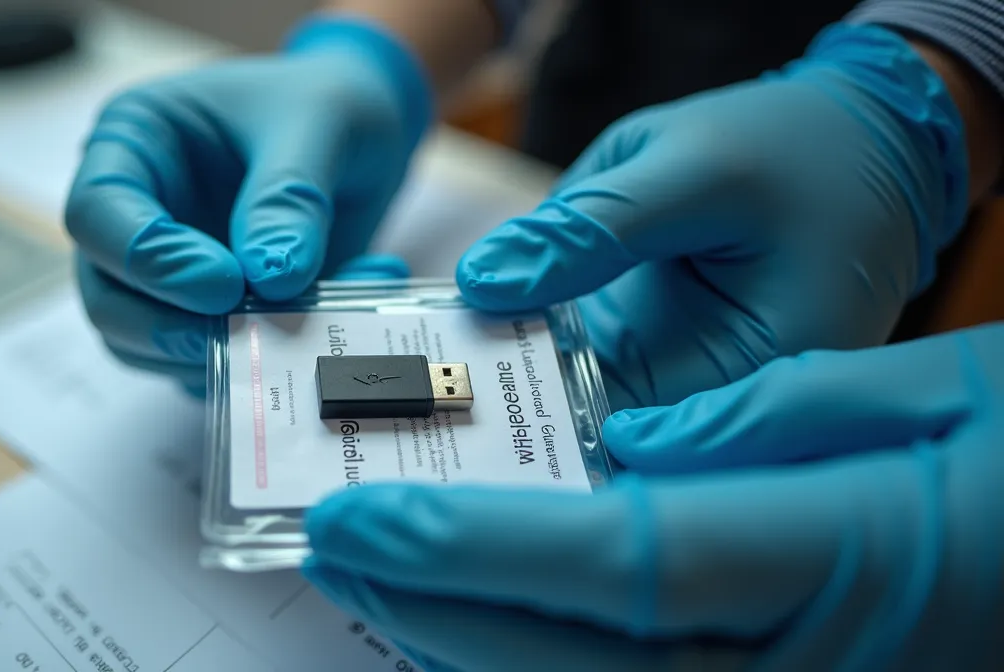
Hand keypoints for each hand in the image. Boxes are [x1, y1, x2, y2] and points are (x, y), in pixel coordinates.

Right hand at [67, 17, 430, 384]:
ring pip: (145, 345)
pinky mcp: (204, 315)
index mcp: (134, 143)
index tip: (224, 283)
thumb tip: (271, 277)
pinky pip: (211, 363)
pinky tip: (335, 324)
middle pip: (106, 296)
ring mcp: (163, 272)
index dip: (149, 260)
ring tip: (307, 325)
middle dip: (171, 328)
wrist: (366, 134)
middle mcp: (135, 213)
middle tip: (252, 332)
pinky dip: (264, 363)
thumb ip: (289, 197)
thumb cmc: (327, 105)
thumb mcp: (320, 124)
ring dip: (220, 356)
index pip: (98, 213)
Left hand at [302, 322, 1003, 670]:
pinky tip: (468, 623)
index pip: (624, 561)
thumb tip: (627, 449)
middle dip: (437, 609)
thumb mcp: (925, 389)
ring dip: (466, 646)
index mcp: (847, 552)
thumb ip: (769, 418)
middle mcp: (804, 659)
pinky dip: (531, 663)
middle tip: (334, 544)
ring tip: (380, 578)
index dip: (475, 550)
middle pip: (578, 658)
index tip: (361, 519)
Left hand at [456, 24, 969, 409]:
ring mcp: (690, 387)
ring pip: (583, 411)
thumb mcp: (693, 171)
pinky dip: (530, 351)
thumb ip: (590, 231)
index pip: (637, 447)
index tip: (458, 403)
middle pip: (603, 442)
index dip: (543, 435)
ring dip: (508, 386)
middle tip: (422, 388)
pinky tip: (468, 335)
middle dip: (512, 419)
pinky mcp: (661, 356)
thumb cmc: (799, 147)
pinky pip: (584, 371)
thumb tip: (480, 281)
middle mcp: (726, 409)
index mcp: (763, 386)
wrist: (858, 135)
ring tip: (427, 365)